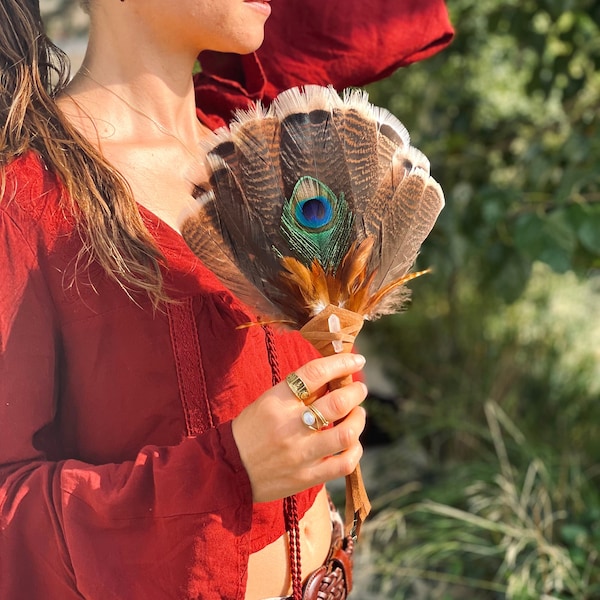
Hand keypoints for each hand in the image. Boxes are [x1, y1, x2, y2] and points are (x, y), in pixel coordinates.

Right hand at [232, 353, 367, 502]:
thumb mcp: (268, 402)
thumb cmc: (251, 430)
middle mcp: (290, 426)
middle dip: (356, 391)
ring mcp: (300, 454)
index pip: (315, 373)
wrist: (228, 470)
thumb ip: (299, 393)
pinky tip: (352, 443)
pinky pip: (344, 464)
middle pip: (337, 402)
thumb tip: (334, 379)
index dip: (341, 363)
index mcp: (276, 401)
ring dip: (358, 419)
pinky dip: (355, 450)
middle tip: (359, 388)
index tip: (356, 360)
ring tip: (358, 414)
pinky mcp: (306, 477)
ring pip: (346, 434)